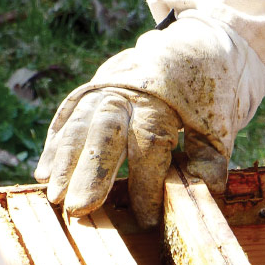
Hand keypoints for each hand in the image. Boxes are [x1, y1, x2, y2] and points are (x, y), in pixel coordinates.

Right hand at [35, 14, 264, 226]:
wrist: (194, 44)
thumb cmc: (209, 92)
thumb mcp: (220, 124)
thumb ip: (210, 159)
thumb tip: (203, 193)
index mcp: (161, 100)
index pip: (149, 148)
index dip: (147, 187)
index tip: (146, 220)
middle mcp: (127, 92)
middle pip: (104, 133)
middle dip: (89, 173)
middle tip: (77, 208)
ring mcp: (104, 86)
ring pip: (79, 124)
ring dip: (63, 162)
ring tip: (53, 195)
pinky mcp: (92, 87)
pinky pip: (68, 114)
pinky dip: (55, 143)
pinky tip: (44, 171)